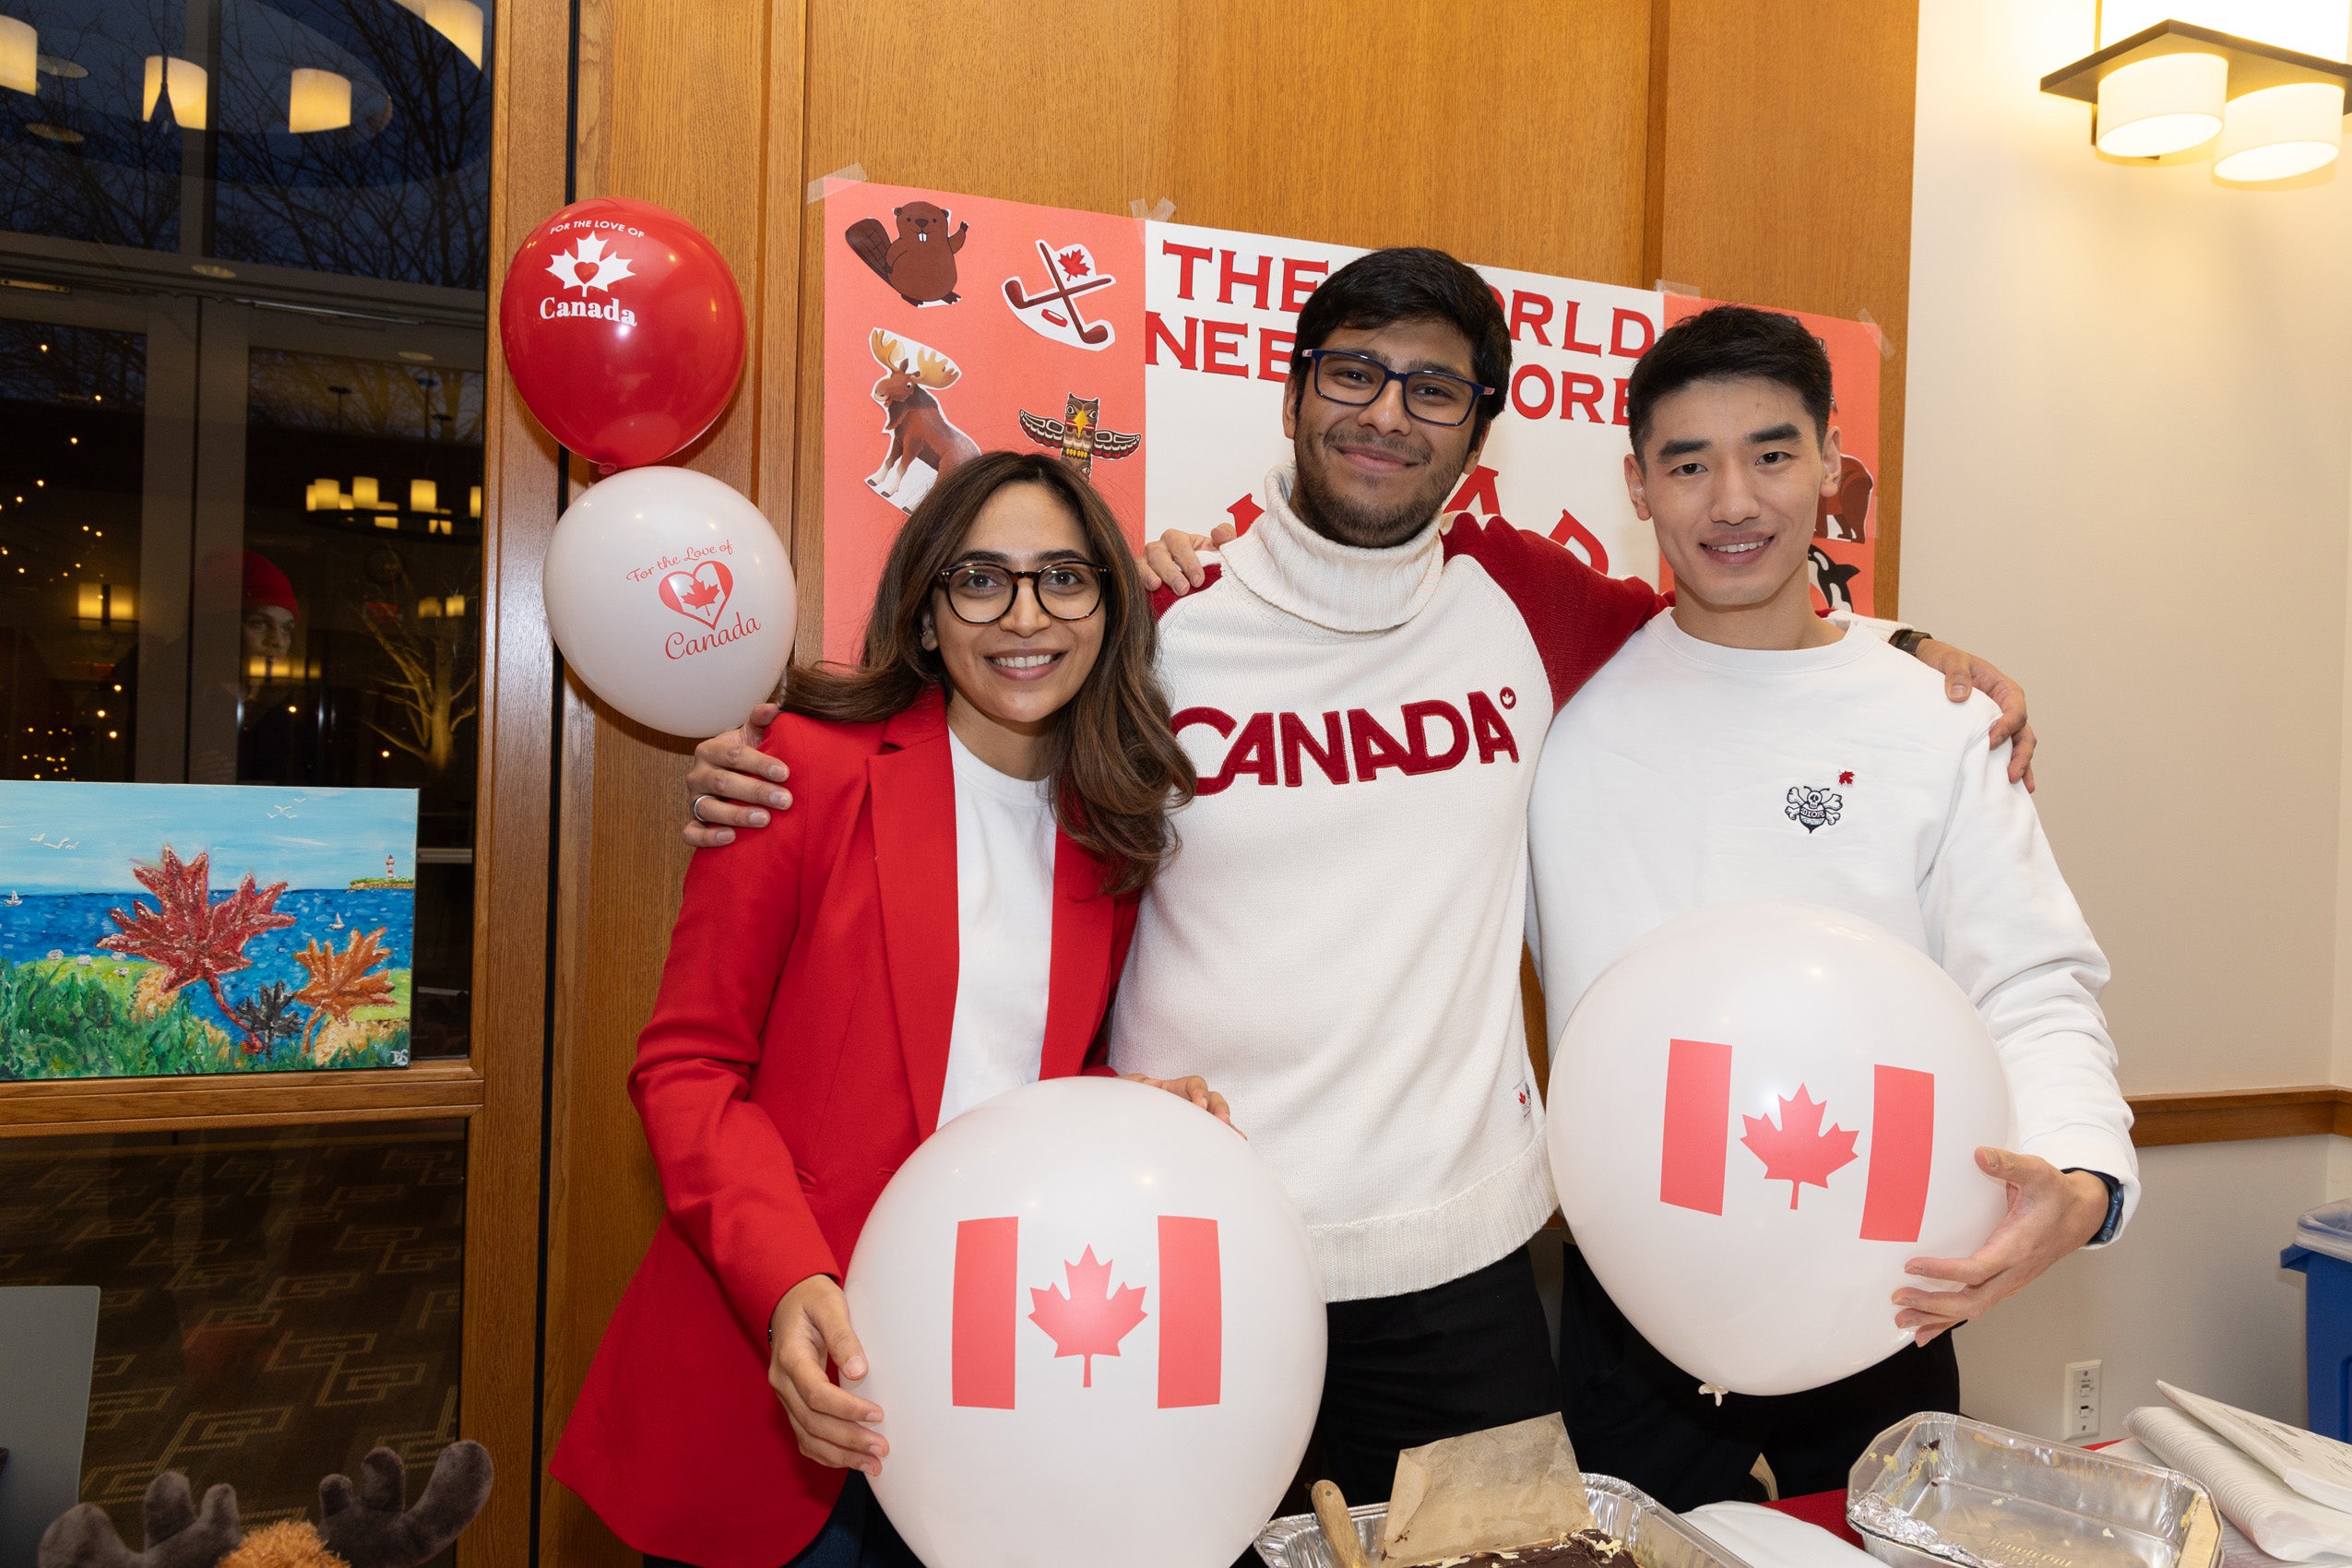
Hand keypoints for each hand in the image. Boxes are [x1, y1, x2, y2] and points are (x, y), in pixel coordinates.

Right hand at [685, 702, 788, 846]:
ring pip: (708, 809)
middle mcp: (697, 775)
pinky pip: (692, 833)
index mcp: (710, 750)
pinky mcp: (693, 822)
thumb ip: (761, 721)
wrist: (730, 778)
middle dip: (756, 792)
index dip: (759, 763)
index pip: (733, 756)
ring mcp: (693, 800)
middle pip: (724, 783)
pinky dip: (708, 837)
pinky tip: (730, 837)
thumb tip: (774, 708)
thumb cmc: (745, 758)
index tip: (785, 772)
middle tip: (785, 800)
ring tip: (765, 820)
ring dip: (737, 815)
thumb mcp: (752, 737)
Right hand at [769, 1275, 886, 1475]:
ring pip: (807, 1436)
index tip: (878, 1415)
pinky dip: (827, 1453)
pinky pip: (805, 1437)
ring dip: (841, 1454)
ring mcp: (786, 1396)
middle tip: (882, 1448)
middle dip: (849, 1439)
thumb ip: (843, 1337)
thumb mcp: (830, 1305)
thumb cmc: (812, 1300)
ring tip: (873, 1465)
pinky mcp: (793, 1404)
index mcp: (790, 1358)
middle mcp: (783, 1382)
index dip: (847, 1409)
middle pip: (812, 1422)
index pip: (816, 1394)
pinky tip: (851, 1460)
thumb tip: (860, 1372)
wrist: (789, 1300)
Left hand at [1123, 1072, 1241, 1133]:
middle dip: (1220, 1109)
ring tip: (1237, 1137)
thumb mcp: (1125, 1088)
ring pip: (1217, 1120)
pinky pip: (1213, 1139)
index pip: (1194, 1084)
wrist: (1119, 1124)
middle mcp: (1188, 1104)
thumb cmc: (1126, 1103)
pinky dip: (1225, 1142)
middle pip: (1213, 1100)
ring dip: (1227, 1127)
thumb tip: (1152, 1085)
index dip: (1200, 1092)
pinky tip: (1234, 1147)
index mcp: (1174, 1090)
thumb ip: (1135, 1083)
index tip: (1199, 1104)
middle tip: (1222, 1121)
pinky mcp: (1194, 1138)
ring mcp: (1193, 1121)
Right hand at [1138, 530, 1214, 593]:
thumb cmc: (1206, 565)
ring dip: (1149, 575)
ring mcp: (1146, 562)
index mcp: (1178, 539)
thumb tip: (1217, 532)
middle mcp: (1160, 548)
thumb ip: (1226, 537)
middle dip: (1171, 572)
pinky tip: (1147, 590)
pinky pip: (1134, 577)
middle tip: (1183, 588)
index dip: (1189, 562)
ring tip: (1157, 586)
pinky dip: (1139, 582)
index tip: (1199, 580)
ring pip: (1143, 564)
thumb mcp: (1220, 551)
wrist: (1198, 587)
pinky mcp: (1138, 577)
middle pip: (1158, 554)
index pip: (1180, 545)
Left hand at [1892, 1149, 2108, 1343]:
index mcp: (2018, 1247)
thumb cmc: (2055, 1194)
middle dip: (1933, 1305)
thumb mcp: (2037, 1172)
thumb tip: (1981, 1154)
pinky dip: (1950, 1319)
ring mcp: (2009, 1281)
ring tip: (1903, 1322)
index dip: (1945, 1272)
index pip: (1978, 1269)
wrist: (2081, 1214)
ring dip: (1937, 1318)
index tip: (1912, 1266)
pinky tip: (1926, 1329)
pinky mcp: (2004, 1283)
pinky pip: (1976, 1306)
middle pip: (1972, 1301)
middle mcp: (2013, 1272)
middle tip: (1898, 1300)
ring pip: (1972, 1309)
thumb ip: (2008, 1164)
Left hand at [1910, 638, 2035, 790]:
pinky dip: (2008, 766)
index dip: (2007, 728)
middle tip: (2011, 775)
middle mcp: (2006, 708)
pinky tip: (2009, 786)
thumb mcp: (1950, 661)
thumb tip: (1960, 697)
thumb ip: (1956, 675)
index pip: (2015, 711)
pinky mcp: (1986, 733)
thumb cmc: (1944, 660)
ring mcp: (1998, 723)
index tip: (1991, 742)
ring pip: (2017, 746)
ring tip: (2018, 786)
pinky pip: (2002, 751)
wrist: (1930, 663)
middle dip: (2021, 755)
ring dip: (2020, 765)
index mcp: (2004, 689)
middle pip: (2023, 733)